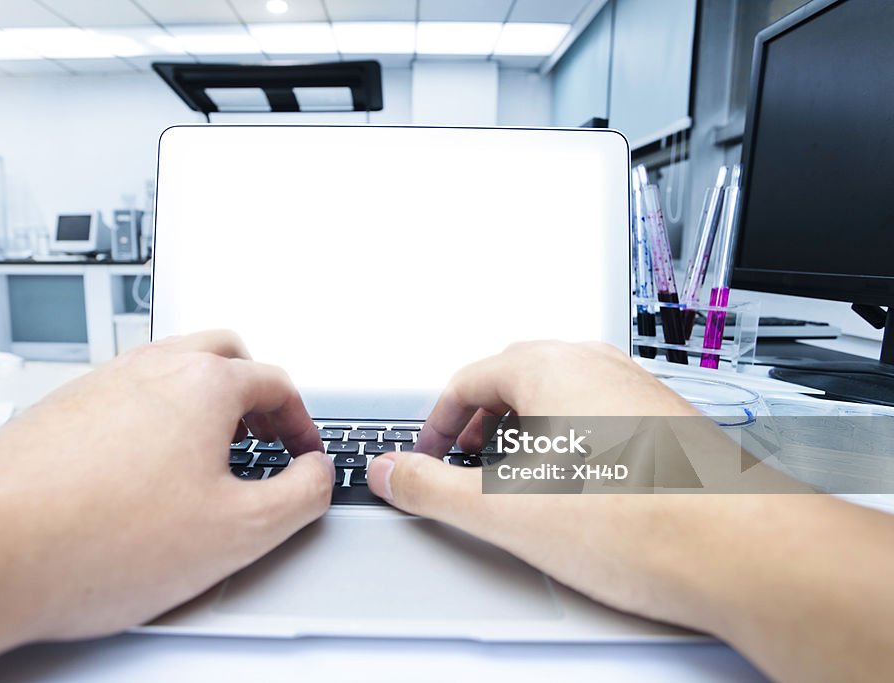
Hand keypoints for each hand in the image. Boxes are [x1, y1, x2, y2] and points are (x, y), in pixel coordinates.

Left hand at [0, 331, 332, 678]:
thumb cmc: (96, 536)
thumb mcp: (239, 530)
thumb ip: (301, 496)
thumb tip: (316, 476)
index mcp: (204, 384)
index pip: (276, 383)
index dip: (301, 423)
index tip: (301, 455)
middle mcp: (151, 368)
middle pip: (222, 354)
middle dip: (252, 391)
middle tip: (260, 435)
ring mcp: (102, 383)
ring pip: (170, 369)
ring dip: (201, 401)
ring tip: (203, 456)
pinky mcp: (63, 409)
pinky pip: (126, 395)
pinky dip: (152, 418)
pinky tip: (142, 474)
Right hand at [366, 341, 893, 682]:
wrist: (743, 553)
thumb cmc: (641, 523)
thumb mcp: (505, 512)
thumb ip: (433, 488)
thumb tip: (391, 473)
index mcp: (553, 368)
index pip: (470, 378)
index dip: (437, 421)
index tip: (427, 454)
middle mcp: (599, 366)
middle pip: (515, 376)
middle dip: (480, 421)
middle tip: (464, 462)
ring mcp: (639, 391)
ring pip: (562, 393)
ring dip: (526, 429)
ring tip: (518, 479)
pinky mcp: (668, 423)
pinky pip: (602, 414)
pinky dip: (572, 441)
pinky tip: (580, 491)